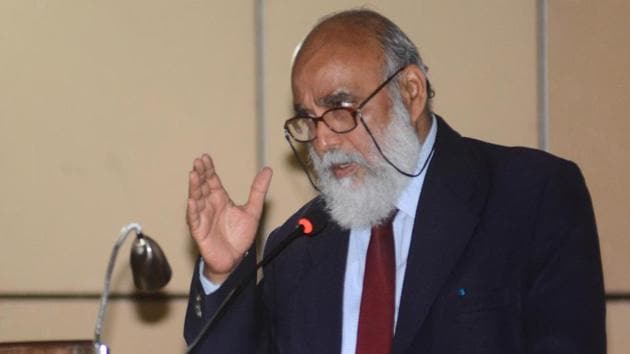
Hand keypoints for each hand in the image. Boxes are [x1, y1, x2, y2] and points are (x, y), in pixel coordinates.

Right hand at [186, 154, 271, 283]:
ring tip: (193, 175)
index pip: (212, 180)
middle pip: (202, 186)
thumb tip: (267, 170)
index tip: (205, 157)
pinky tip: (192, 200)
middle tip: (198, 162)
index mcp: (220, 199)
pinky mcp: (199, 231)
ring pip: (196, 199)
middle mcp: (210, 206)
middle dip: (200, 174)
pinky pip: (194, 219)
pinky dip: (193, 209)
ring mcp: (203, 217)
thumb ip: (258, 190)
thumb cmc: (240, 236)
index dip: (208, 169)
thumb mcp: (253, 210)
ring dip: (194, 187)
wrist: (235, 259)